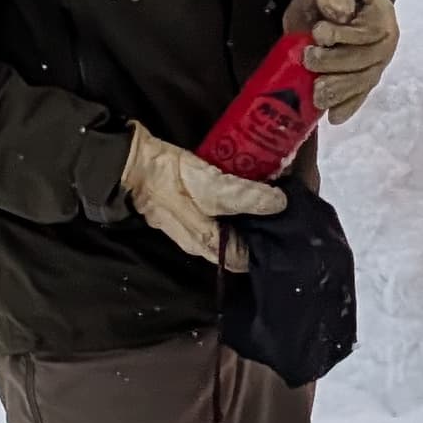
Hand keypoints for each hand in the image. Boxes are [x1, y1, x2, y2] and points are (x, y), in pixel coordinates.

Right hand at [119, 123, 287, 268]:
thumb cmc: (166, 178)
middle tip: (292, 207)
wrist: (130, 162)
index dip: (269, 248)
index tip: (292, 227)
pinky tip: (255, 184)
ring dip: (255, 215)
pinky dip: (241, 202)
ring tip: (280, 195)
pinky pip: (224, 211)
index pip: (246, 260)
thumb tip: (279, 203)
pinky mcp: (192, 206)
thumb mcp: (209, 187)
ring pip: (234, 227)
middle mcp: (203, 240)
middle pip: (242, 244)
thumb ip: (243, 197)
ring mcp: (196, 223)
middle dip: (266, 229)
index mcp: (207, 244)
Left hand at [286, 0, 398, 121]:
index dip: (342, 36)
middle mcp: (385, 43)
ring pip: (361, 83)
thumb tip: (340, 14)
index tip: (319, 33)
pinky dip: (347, 107)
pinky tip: (334, 117)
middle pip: (362, 61)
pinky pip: (360, 96)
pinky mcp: (365, 80)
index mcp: (381, 16)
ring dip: (339, 91)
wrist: (330, 5)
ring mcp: (377, 64)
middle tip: (309, 59)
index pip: (366, 33)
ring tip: (317, 94)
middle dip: (334, 63)